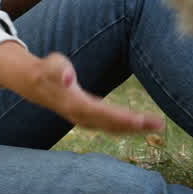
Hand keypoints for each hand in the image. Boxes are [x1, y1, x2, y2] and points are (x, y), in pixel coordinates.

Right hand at [0, 43, 162, 133]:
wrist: (34, 83)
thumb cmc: (46, 70)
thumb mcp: (51, 64)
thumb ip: (60, 69)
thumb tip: (68, 78)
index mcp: (74, 104)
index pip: (101, 114)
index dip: (120, 118)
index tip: (139, 121)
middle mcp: (81, 116)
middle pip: (111, 124)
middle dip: (134, 126)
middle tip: (158, 125)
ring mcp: (85, 118)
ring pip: (112, 127)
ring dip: (134, 128)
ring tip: (157, 126)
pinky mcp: (88, 116)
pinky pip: (110, 124)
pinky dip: (126, 126)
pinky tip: (141, 124)